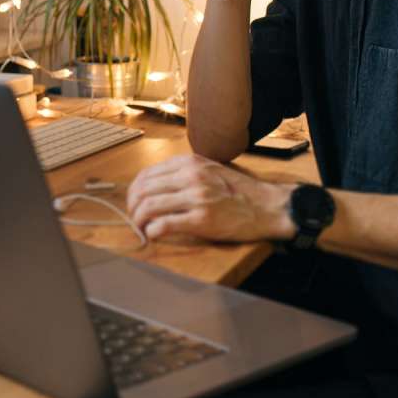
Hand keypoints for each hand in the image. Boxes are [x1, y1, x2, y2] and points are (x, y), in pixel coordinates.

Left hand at [127, 154, 295, 242]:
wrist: (265, 207)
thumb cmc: (237, 190)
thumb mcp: (208, 169)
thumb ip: (183, 172)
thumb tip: (154, 185)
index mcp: (189, 163)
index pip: (147, 174)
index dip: (134, 190)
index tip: (134, 202)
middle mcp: (190, 176)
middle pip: (144, 189)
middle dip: (132, 206)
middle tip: (133, 218)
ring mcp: (195, 197)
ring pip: (150, 206)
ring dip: (138, 220)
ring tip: (140, 228)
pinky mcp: (201, 219)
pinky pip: (165, 224)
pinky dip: (153, 231)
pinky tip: (153, 235)